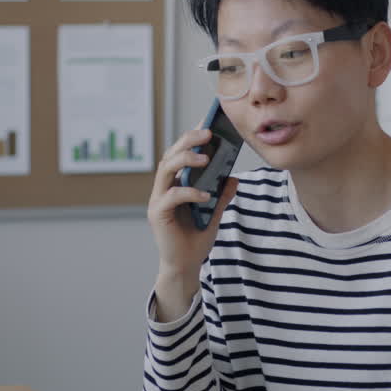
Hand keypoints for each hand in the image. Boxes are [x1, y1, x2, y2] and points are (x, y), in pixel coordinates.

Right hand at [148, 124, 238, 319]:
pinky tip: (206, 196)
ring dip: (185, 160)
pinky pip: (171, 196)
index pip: (180, 153)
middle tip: (208, 133)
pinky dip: (189, 192)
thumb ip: (222, 196)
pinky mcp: (158, 214)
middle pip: (170, 155)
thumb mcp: (215, 213)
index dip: (191, 137)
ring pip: (165, 169)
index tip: (207, 124)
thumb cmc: (196, 239)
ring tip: (206, 158)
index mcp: (175, 183)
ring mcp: (158, 200)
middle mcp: (163, 188)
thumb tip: (233, 177)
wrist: (186, 266)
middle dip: (188, 141)